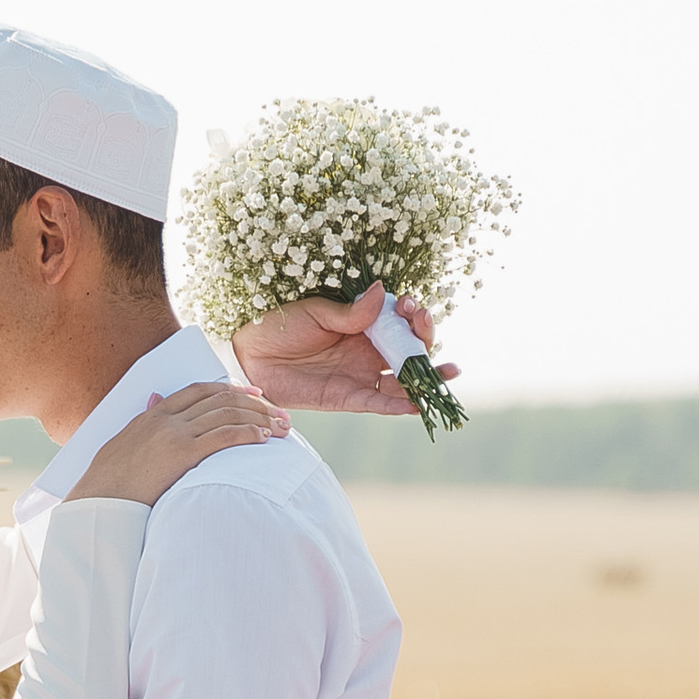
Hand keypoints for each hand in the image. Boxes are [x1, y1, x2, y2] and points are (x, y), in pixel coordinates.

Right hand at [68, 380, 287, 506]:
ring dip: (259, 418)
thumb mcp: (123, 443)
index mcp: (153, 414)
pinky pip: (223, 436)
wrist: (98, 502)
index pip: (200, 390)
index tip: (253, 393)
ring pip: (226, 414)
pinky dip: (247, 434)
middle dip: (255, 402)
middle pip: (220, 398)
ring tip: (280, 428)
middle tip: (278, 412)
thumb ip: (144, 422)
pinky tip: (263, 439)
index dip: (231, 389)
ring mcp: (174, 434)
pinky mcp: (181, 454)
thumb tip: (154, 402)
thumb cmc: (108, 483)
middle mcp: (166, 418)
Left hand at [232, 286, 459, 414]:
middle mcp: (368, 352)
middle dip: (425, 338)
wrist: (249, 352)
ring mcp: (360, 375)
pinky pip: (378, 404)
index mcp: (365, 326)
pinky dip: (399, 406)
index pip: (402, 322)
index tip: (412, 305)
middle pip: (410, 350)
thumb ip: (350, 312)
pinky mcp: (347, 398)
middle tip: (424, 323)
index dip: (414, 315)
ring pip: (403, 380)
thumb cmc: (280, 324)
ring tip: (449, 371)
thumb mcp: (317, 312)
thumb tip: (383, 293)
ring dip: (427, 377)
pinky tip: (417, 403)